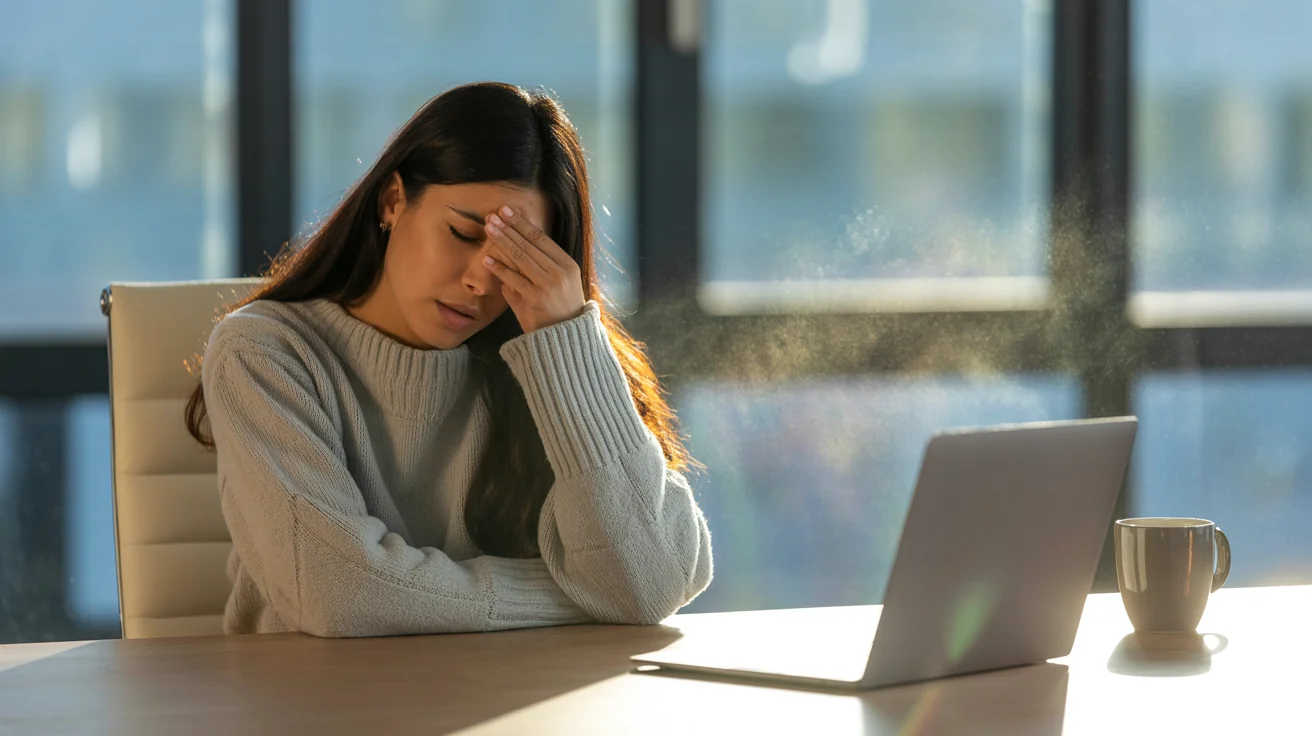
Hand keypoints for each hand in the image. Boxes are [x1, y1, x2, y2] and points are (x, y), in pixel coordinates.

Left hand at [482, 206, 586, 333]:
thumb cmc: (561, 308)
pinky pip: (513, 279)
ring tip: (489, 229)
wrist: (566, 338)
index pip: (541, 238)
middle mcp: (559, 272)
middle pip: (529, 244)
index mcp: (567, 264)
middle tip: (492, 215)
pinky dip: (499, 269)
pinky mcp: (534, 299)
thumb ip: (543, 265)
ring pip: (520, 258)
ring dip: (502, 241)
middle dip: (508, 228)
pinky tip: (487, 259)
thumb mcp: (562, 282)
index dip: (522, 223)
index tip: (507, 211)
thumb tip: (517, 248)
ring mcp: (546, 285)